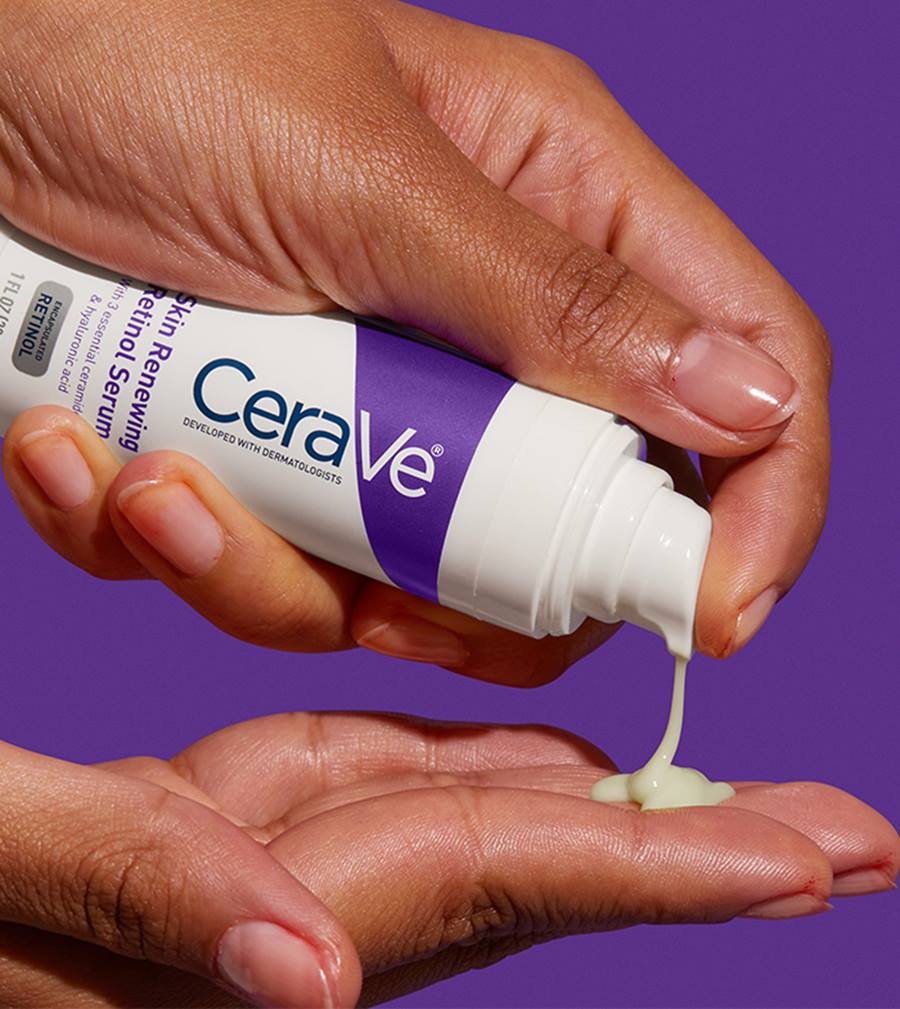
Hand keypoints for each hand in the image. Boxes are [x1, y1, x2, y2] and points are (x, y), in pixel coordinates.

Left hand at [0, 0, 830, 680]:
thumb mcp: (366, 182)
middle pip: (579, 522)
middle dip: (489, 597)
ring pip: (410, 579)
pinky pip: (273, 567)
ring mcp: (378, 404)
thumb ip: (559, 306)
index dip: (760, 506)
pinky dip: (179, 547)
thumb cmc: (144, 52)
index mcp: (560, 212)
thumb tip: (748, 406)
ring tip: (157, 485)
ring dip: (277, 574)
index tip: (716, 618)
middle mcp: (487, 327)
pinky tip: (88, 459)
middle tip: (389, 608)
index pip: (744, 371)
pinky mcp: (272, 455)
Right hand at [0, 712, 894, 1006]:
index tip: (802, 867)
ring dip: (619, 816)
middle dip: (691, 859)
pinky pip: (394, 790)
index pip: (481, 882)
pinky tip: (574, 771)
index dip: (642, 875)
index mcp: (242, 927)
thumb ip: (123, 893)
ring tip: (767, 820)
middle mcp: (287, 908)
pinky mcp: (240, 815)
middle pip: (524, 866)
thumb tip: (314, 978)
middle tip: (855, 838)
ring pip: (474, 825)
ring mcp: (273, 860)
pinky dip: (494, 774)